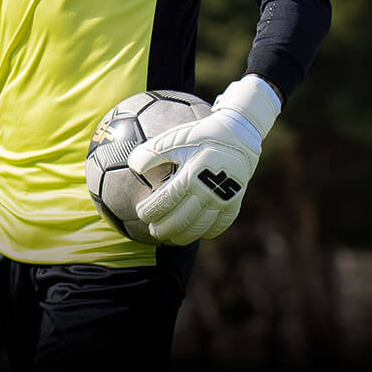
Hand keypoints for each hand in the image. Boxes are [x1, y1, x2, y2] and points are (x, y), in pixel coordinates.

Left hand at [127, 75, 280, 244]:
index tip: (139, 213)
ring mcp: (222, 200)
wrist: (238, 134)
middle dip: (162, 229)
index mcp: (190, 177)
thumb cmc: (202, 134)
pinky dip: (207, 233)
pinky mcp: (235, 202)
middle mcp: (207, 193)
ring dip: (181, 236)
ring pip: (198, 228)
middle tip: (152, 231)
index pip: (164, 203)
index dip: (149, 212)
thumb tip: (132, 165)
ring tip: (170, 238)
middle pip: (179, 221)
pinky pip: (220, 225)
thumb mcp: (174, 138)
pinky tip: (198, 233)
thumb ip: (152, 152)